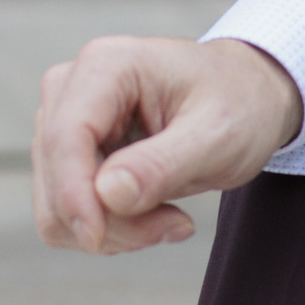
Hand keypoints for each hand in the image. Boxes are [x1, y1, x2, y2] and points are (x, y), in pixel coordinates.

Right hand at [32, 34, 302, 255]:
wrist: (248, 97)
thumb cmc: (240, 103)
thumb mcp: (219, 134)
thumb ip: (164, 164)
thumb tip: (106, 193)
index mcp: (106, 65)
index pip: (66, 136)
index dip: (73, 193)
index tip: (96, 239)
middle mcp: (71, 87)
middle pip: (58, 176)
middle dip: (111, 219)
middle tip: (179, 224)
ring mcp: (63, 121)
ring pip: (55, 205)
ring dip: (114, 229)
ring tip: (173, 218)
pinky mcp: (68, 154)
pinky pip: (67, 213)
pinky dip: (109, 228)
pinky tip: (156, 215)